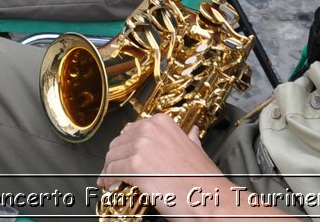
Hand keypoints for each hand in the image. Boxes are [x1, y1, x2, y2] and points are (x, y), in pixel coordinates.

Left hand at [99, 114, 222, 209]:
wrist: (211, 197)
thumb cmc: (204, 178)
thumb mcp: (197, 148)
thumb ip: (189, 138)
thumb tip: (191, 132)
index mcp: (161, 122)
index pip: (130, 131)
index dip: (125, 147)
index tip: (122, 158)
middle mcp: (149, 129)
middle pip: (118, 143)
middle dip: (114, 159)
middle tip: (113, 173)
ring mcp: (141, 146)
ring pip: (112, 158)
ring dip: (109, 171)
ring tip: (110, 182)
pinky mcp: (135, 166)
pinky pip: (113, 172)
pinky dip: (108, 180)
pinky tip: (110, 186)